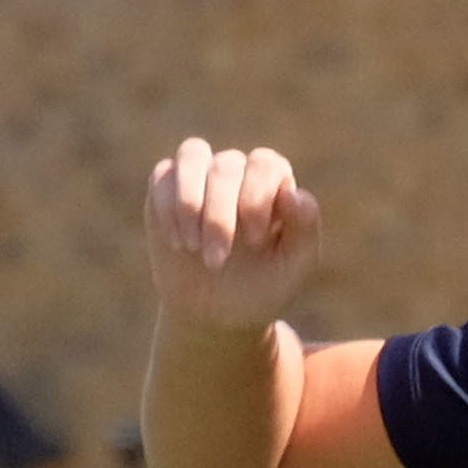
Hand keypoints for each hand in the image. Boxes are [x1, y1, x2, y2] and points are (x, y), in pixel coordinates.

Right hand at [144, 138, 322, 328]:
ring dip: (189, 202)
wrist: (219, 314)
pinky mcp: (166, 190)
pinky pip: (162, 174)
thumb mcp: (294, 265)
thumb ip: (304, 227)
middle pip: (227, 164)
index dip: (256, 198)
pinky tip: (177, 243)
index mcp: (276, 183)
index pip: (266, 163)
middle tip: (218, 260)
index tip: (254, 242)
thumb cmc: (264, 285)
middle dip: (219, 216)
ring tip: (192, 246)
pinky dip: (166, 207)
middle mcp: (240, 172)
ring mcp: (201, 176)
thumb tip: (292, 193)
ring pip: (193, 154)